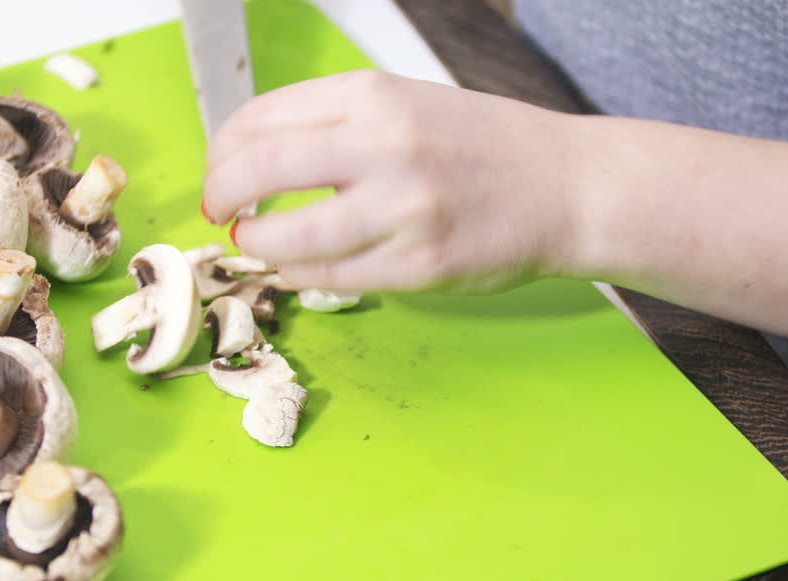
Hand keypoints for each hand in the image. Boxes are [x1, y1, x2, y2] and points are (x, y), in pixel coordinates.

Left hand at [201, 70, 581, 292]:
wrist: (567, 186)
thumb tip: (251, 158)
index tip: (220, 173)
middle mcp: (385, 146)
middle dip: (221, 196)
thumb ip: (334, 123)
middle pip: (258, 171)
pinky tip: (299, 266)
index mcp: (375, 96)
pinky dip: (298, 274)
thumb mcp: (407, 104)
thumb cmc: (483, 146)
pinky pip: (330, 276)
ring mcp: (404, 210)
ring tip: (258, 244)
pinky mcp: (420, 265)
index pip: (261, 119)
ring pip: (287, 238)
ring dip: (256, 245)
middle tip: (220, 212)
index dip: (222, 152)